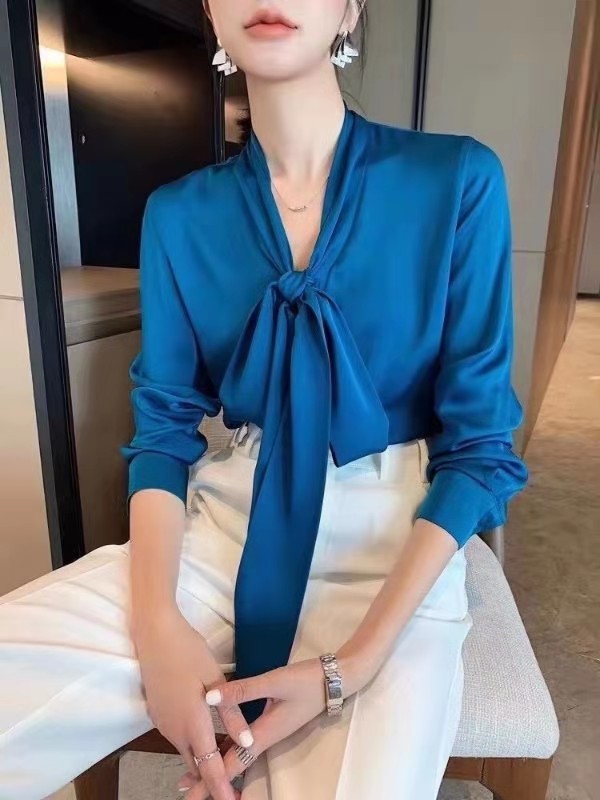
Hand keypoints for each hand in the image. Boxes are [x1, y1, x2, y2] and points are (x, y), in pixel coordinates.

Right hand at [132, 607, 252, 799]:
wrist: (154, 634)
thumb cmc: (188, 652)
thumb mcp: (215, 679)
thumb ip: (232, 713)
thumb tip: (248, 743)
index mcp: (192, 724)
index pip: (209, 767)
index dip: (221, 788)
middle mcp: (174, 730)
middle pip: (196, 763)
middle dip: (211, 779)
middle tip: (231, 787)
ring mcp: (162, 722)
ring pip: (186, 750)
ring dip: (202, 760)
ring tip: (221, 764)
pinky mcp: (157, 713)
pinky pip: (177, 736)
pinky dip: (192, 743)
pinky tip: (204, 736)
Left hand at [177, 646, 373, 798]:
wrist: (335, 679)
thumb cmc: (306, 681)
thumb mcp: (275, 681)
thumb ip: (243, 690)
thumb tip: (209, 697)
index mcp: (264, 733)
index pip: (233, 763)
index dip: (211, 778)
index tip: (192, 792)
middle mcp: (266, 737)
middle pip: (234, 765)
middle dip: (210, 778)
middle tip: (186, 790)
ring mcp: (270, 731)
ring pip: (239, 754)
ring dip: (218, 763)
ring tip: (196, 773)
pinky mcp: (272, 722)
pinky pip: (246, 742)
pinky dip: (230, 748)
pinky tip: (221, 746)